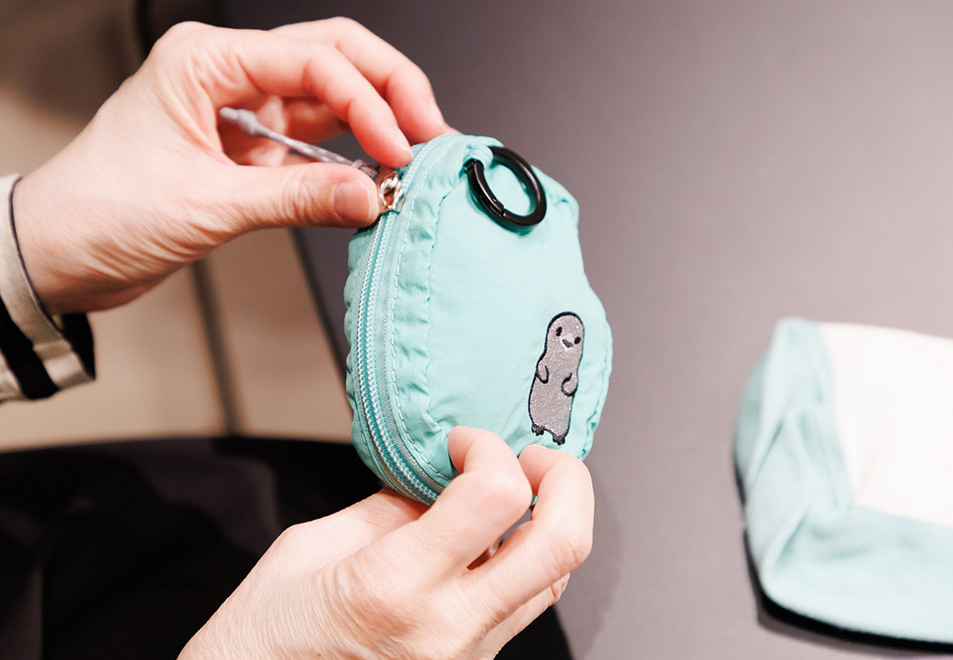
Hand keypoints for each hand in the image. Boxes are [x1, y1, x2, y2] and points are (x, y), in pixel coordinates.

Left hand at [13, 18, 452, 314]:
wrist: (58, 253)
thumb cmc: (100, 211)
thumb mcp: (207, 204)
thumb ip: (297, 198)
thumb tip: (371, 197)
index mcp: (205, 60)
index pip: (313, 62)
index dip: (369, 104)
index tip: (401, 150)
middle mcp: (228, 74)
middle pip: (333, 57)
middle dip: (390, 90)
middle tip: (431, 131)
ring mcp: (242, 110)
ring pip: (331, 97)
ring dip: (377, 121)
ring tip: (418, 154)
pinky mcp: (250, 150)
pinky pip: (317, 145)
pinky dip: (351, 160)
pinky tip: (378, 178)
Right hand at [178, 428, 593, 659]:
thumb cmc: (259, 642)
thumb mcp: (309, 549)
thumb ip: (390, 507)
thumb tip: (442, 475)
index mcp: (395, 588)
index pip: (496, 497)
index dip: (490, 448)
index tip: (464, 441)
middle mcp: (446, 630)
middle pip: (561, 545)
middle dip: (566, 480)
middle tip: (533, 455)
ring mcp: (466, 659)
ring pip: (553, 580)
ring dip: (551, 520)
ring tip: (518, 488)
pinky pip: (522, 607)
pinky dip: (523, 559)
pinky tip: (492, 537)